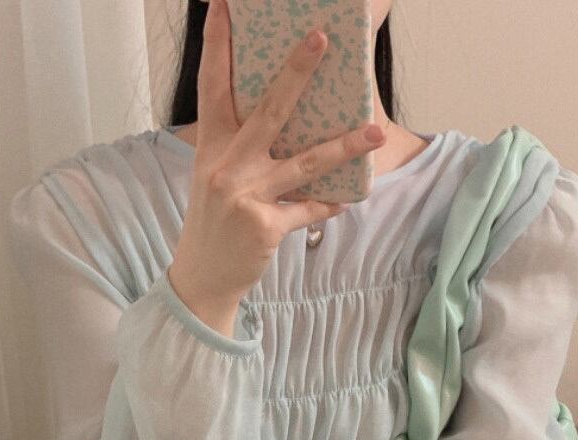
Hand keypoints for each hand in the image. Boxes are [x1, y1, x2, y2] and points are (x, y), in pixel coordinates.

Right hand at [168, 0, 385, 333]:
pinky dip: (328, 205)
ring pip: (304, 162)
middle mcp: (226, 166)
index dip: (218, 44)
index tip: (224, 5)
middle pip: (268, 110)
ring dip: (343, 146)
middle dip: (296, 71)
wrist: (203, 275)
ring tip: (374, 132)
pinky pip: (308, 210)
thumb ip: (240, 146)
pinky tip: (347, 201)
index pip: (212, 86)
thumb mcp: (215, 177)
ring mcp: (246, 196)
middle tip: (322, 38)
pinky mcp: (265, 226)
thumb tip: (286, 118)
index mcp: (211, 147)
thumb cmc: (213, 222)